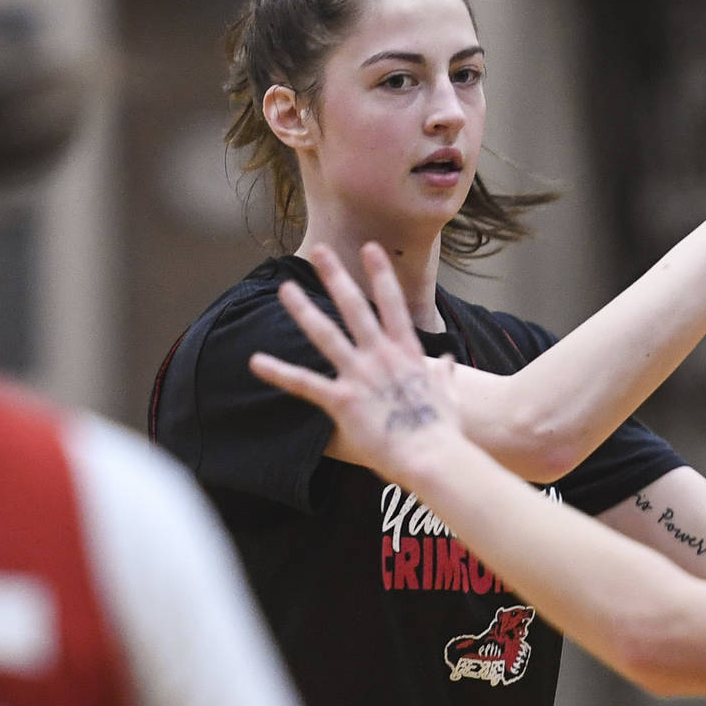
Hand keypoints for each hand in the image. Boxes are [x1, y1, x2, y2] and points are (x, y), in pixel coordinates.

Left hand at [249, 244, 462, 482]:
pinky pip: (305, 383)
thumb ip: (444, 375)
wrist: (432, 456)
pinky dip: (279, 373)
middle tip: (321, 251)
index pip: (392, 304)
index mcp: (407, 354)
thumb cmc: (442, 431)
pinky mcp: (343, 400)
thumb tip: (446, 362)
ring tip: (285, 289)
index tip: (370, 249)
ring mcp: (360, 375)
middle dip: (336, 277)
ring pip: (325, 334)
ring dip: (303, 310)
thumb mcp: (449, 396)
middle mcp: (381, 356)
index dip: (380, 275)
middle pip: (354, 308)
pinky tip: (256, 362)